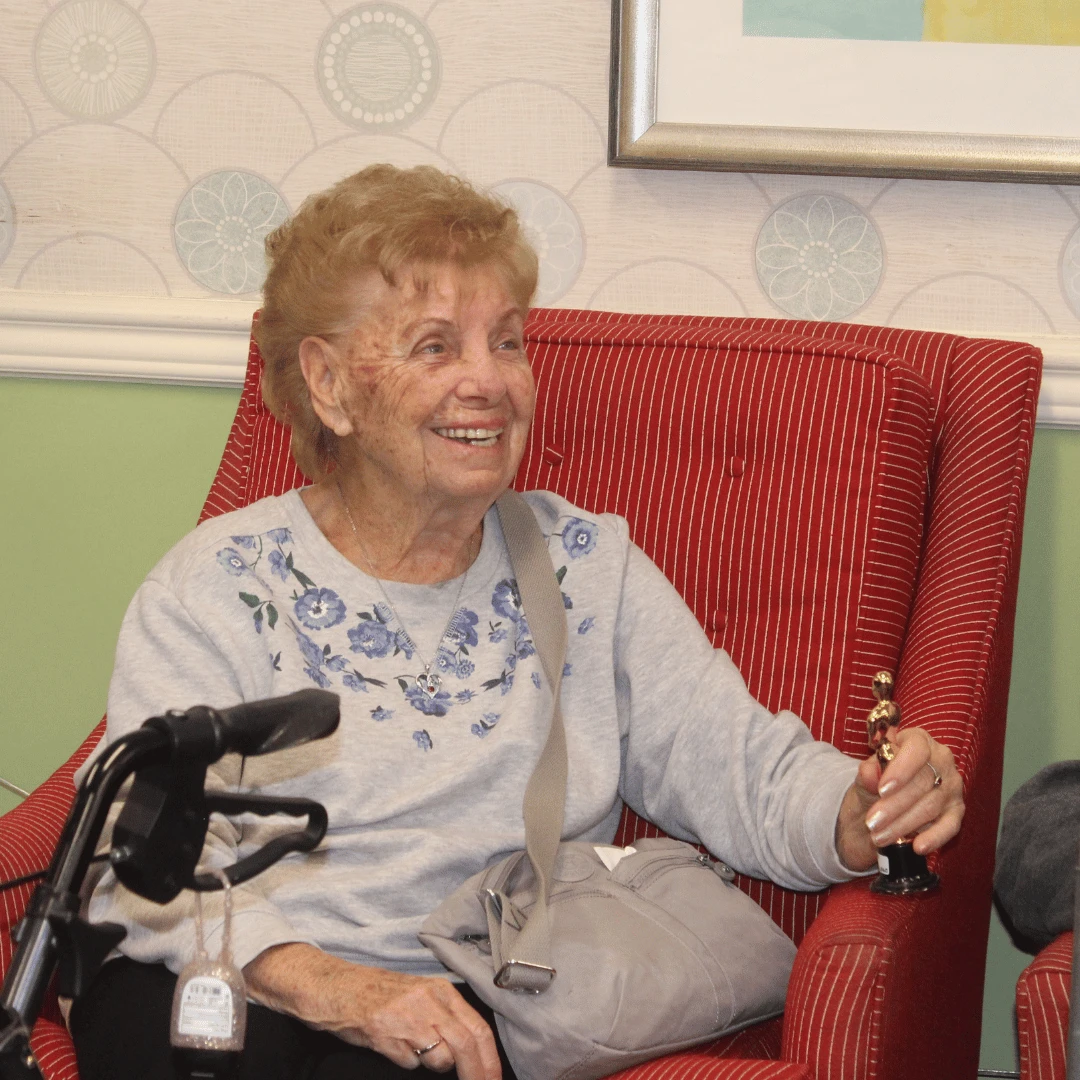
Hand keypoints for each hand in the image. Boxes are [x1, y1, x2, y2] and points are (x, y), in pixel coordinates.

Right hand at [244, 943, 501, 1078]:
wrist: (338, 988)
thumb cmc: (380, 993)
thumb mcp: (420, 994)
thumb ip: (446, 1015)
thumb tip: (472, 1048)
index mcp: (440, 990)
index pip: (478, 1027)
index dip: (490, 1058)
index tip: (494, 1079)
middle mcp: (428, 1001)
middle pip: (466, 1044)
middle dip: (477, 1073)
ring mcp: (407, 1018)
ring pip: (440, 1058)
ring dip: (434, 1065)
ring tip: (414, 1048)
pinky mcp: (386, 1035)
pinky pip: (410, 1063)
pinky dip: (407, 1063)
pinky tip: (394, 1046)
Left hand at [835, 726, 964, 872]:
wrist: (882, 802)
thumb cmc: (876, 780)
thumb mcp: (866, 773)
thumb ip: (867, 771)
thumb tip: (870, 773)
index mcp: (918, 740)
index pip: (916, 749)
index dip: (901, 769)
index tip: (882, 789)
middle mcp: (941, 760)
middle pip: (922, 783)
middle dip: (894, 806)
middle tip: (872, 822)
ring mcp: (952, 786)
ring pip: (930, 806)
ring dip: (903, 824)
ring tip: (879, 836)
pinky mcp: (957, 810)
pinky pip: (950, 826)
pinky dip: (934, 837)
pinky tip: (918, 846)